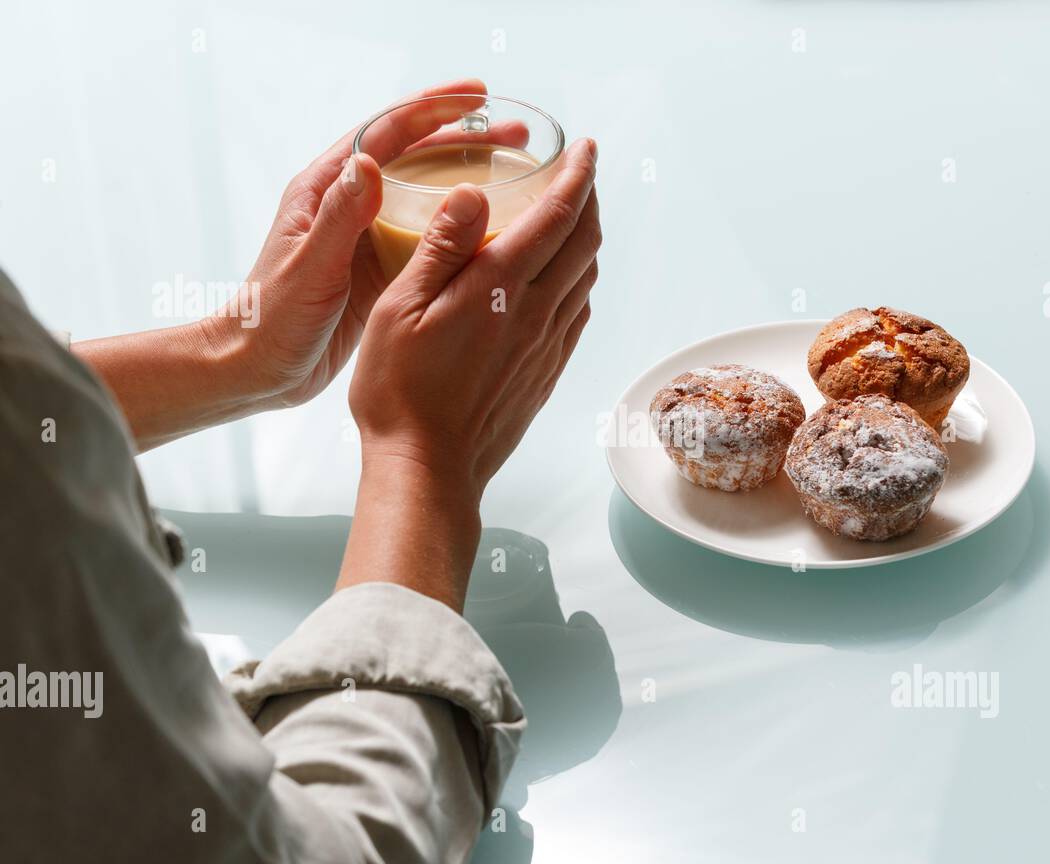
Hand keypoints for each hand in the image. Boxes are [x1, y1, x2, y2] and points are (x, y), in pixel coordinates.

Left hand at [221, 78, 493, 407]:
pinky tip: (498, 230)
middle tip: (517, 134)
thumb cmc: (272, 320)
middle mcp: (348, 204)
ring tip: (518, 172)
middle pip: (415, 155)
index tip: (476, 95)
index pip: (385, 132)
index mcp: (324, 190)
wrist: (259, 369)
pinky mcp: (382, 268)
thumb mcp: (309, 268)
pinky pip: (430, 234)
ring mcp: (367, 235)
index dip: (432, 109)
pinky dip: (465, 226)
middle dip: (466, 139)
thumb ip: (339, 218)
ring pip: (427, 192)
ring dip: (470, 179)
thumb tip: (370, 162)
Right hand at [336, 138, 599, 608]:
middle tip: (580, 171)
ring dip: (587, 239)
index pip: (558, 215)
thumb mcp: (399, 309)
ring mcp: (547, 346)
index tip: (586, 147)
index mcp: (501, 288)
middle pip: (586, 241)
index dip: (578, 175)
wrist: (429, 469)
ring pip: (587, 277)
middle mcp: (537, 313)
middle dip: (589, 198)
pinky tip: (563, 280)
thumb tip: (475, 193)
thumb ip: (441, 247)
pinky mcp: (546, 373)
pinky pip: (577, 314)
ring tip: (572, 216)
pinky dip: (579, 282)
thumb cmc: (400, 392)